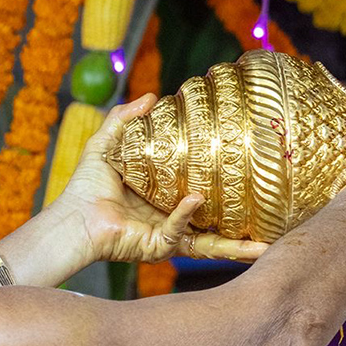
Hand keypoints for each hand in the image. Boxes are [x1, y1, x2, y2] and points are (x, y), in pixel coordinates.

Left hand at [58, 96, 271, 265]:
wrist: (71, 218)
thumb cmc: (85, 188)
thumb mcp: (106, 145)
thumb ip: (125, 120)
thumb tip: (151, 96)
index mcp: (165, 201)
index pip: (202, 196)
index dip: (224, 191)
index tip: (249, 179)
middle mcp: (172, 222)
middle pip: (216, 227)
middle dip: (245, 231)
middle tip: (274, 224)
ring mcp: (167, 238)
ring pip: (210, 244)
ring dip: (237, 246)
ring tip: (266, 244)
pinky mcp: (157, 248)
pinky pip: (179, 232)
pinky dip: (187, 215)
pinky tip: (196, 199)